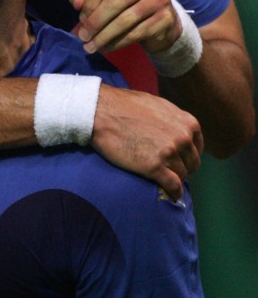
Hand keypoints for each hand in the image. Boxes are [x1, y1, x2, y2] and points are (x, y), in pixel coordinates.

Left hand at [69, 0, 180, 54]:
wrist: (161, 20)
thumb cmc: (126, 4)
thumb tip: (75, 2)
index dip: (88, 3)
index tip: (81, 20)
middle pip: (113, 1)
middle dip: (95, 22)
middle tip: (83, 37)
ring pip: (124, 20)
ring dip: (104, 36)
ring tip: (91, 47)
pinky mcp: (166, 18)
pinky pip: (136, 33)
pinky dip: (117, 43)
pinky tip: (106, 48)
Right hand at [92, 84, 202, 199]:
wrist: (100, 111)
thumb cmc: (124, 104)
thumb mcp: (157, 105)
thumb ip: (173, 120)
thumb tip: (179, 132)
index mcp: (186, 122)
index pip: (196, 147)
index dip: (186, 155)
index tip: (176, 159)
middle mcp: (182, 137)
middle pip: (191, 163)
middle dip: (181, 167)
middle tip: (166, 168)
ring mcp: (169, 153)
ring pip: (182, 175)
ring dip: (173, 178)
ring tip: (160, 177)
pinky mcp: (155, 167)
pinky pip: (173, 186)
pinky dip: (172, 192)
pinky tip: (168, 193)